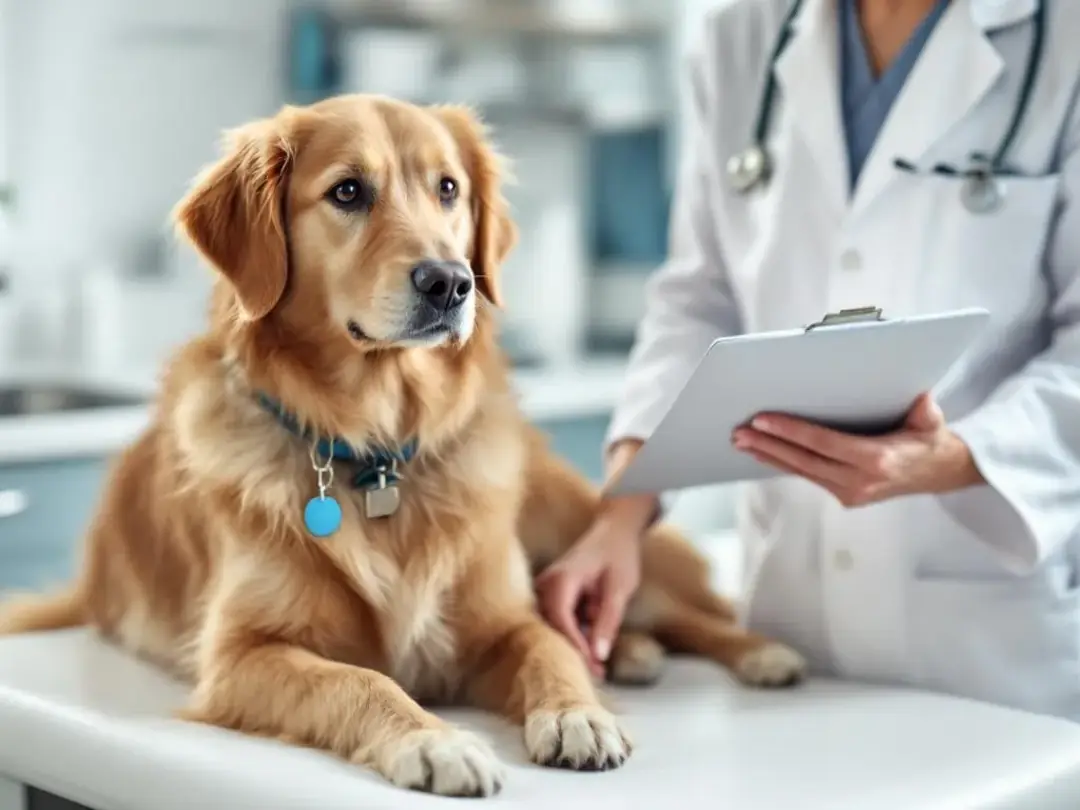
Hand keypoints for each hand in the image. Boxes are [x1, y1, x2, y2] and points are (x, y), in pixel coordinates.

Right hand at [534, 500, 647, 678]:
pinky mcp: (552, 594)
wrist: (614, 531)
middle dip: (575, 651)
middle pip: (553, 626)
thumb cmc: (619, 556)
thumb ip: (608, 622)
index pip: (561, 620)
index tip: (594, 667)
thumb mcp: (620, 590)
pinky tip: (594, 648)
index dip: (575, 646)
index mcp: (562, 580)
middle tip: (599, 674)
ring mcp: (546, 588)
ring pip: (554, 626)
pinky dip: (575, 634)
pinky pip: (559, 620)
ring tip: (598, 668)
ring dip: (575, 645)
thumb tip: (599, 656)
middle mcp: (547, 584)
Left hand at [731, 393, 983, 506]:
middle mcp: (860, 481)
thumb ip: (924, 410)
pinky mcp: (844, 496)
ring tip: (741, 441)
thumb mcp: (931, 420)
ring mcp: (850, 493)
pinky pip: (808, 476)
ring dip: (768, 456)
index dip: (791, 432)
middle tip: (739, 432)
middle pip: (803, 461)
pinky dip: (783, 463)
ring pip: (800, 471)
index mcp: (877, 460)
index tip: (763, 420)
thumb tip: (918, 396)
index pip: (823, 443)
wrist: (940, 472)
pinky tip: (762, 453)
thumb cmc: (930, 439)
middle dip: (768, 445)